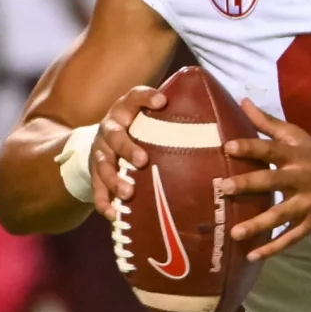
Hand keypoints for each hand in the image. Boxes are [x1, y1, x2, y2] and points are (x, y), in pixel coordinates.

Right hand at [88, 85, 166, 216]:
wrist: (103, 142)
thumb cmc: (137, 129)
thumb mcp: (148, 117)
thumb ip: (170, 118)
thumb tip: (216, 123)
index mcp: (125, 110)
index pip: (134, 97)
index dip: (146, 97)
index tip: (162, 101)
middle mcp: (109, 128)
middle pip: (114, 135)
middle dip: (127, 148)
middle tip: (143, 161)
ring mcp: (100, 152)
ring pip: (103, 165)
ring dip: (115, 179)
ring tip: (129, 193)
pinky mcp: (94, 173)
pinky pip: (96, 189)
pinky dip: (104, 202)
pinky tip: (113, 214)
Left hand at [223, 99, 310, 261]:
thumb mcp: (301, 139)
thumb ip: (270, 123)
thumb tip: (243, 101)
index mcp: (298, 156)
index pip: (272, 149)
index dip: (251, 147)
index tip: (228, 147)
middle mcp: (302, 178)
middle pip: (273, 181)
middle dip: (248, 184)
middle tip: (223, 188)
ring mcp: (308, 204)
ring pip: (280, 215)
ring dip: (257, 224)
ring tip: (234, 233)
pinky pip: (290, 238)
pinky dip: (272, 248)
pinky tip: (252, 256)